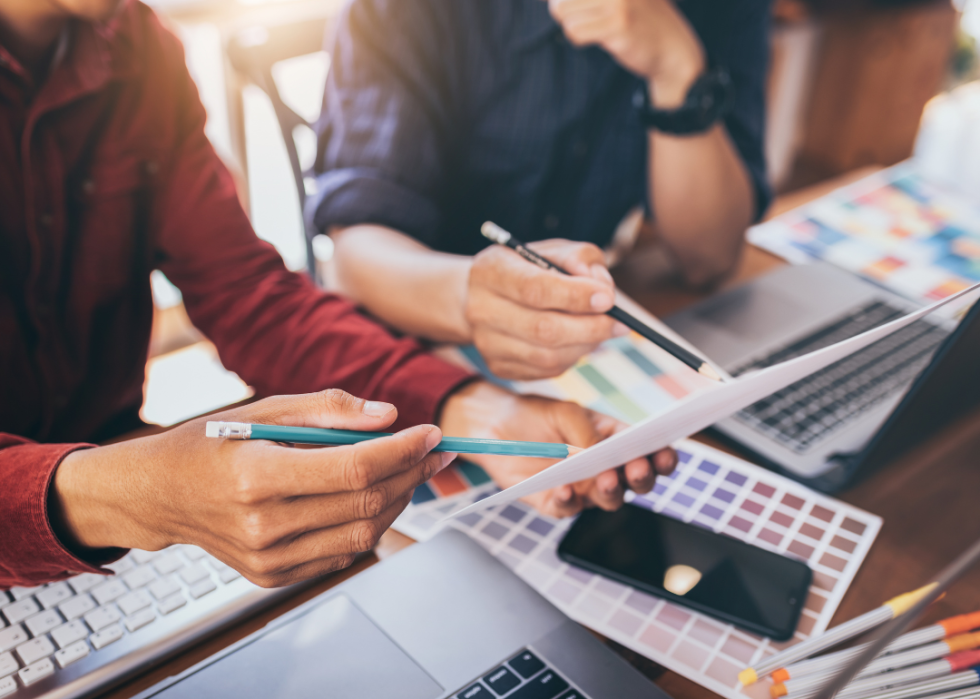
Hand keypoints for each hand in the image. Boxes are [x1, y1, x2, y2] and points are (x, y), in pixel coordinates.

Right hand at [51, 390, 453, 586]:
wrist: (161, 494)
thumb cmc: (213, 442)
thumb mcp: (265, 408)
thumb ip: (330, 409)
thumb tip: (390, 415)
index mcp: (257, 476)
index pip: (355, 468)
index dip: (403, 450)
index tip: (432, 433)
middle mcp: (262, 525)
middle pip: (366, 502)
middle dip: (412, 473)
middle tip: (434, 451)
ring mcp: (267, 558)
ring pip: (364, 534)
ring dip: (399, 501)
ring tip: (409, 471)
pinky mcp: (272, 576)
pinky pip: (342, 553)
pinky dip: (369, 524)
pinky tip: (373, 498)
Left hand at [438, 380, 676, 516]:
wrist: (495, 426)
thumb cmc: (536, 415)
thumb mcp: (565, 413)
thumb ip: (586, 431)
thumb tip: (601, 452)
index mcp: (614, 443)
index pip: (648, 453)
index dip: (661, 457)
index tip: (664, 455)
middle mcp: (604, 469)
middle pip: (635, 483)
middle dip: (641, 478)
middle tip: (637, 469)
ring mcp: (582, 489)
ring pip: (609, 500)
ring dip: (611, 491)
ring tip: (604, 479)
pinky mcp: (556, 503)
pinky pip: (568, 509)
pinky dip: (568, 501)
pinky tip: (565, 489)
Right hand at [466, 239, 622, 379]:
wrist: (484, 296)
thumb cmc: (527, 269)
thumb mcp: (551, 251)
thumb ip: (580, 258)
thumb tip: (601, 286)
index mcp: (491, 270)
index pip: (535, 289)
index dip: (576, 296)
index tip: (608, 299)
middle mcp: (481, 309)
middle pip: (543, 329)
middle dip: (590, 327)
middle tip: (619, 323)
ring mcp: (487, 343)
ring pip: (548, 356)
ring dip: (585, 345)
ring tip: (601, 330)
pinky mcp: (499, 367)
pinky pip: (547, 370)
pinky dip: (573, 357)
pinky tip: (579, 341)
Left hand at [548, 0, 705, 107]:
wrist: (672, 50)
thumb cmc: (641, 22)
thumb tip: (551, 2)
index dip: (562, 3)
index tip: (574, 12)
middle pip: (560, 1)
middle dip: (566, 15)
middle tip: (587, 21)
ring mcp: (618, 3)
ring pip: (564, 16)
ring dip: (574, 28)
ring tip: (596, 30)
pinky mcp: (618, 26)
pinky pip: (575, 33)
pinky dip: (580, 40)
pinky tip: (598, 39)